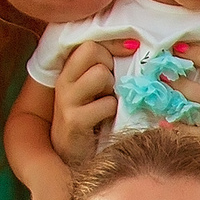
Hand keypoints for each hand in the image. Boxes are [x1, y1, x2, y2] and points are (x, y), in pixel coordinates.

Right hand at [52, 38, 134, 165]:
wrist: (74, 156)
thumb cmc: (93, 119)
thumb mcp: (97, 90)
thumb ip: (108, 68)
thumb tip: (136, 46)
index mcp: (69, 70)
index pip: (90, 43)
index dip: (114, 44)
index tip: (133, 49)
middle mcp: (63, 81)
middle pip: (92, 50)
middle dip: (110, 65)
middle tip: (111, 86)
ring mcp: (66, 100)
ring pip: (100, 74)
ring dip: (112, 88)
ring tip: (108, 102)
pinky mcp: (73, 121)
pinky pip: (106, 104)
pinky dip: (113, 111)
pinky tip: (107, 121)